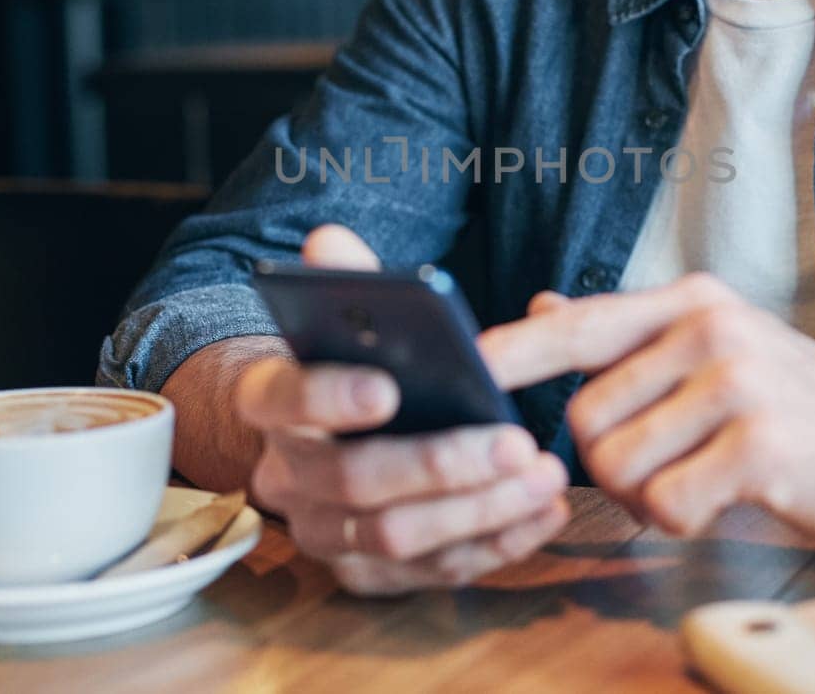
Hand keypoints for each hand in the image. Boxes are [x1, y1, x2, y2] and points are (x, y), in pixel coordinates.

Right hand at [234, 226, 570, 595]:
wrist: (328, 438)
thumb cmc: (353, 366)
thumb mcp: (346, 319)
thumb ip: (344, 279)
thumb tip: (329, 240)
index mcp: (271, 402)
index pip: (283, 399)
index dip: (331, 395)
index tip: (389, 386)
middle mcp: (286, 478)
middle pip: (355, 481)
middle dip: (441, 464)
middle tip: (516, 441)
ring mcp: (324, 534)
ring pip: (396, 536)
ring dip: (479, 508)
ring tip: (543, 475)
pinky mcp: (366, 575)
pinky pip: (431, 573)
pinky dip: (494, 545)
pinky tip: (542, 512)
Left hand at [481, 273, 814, 538]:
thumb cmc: (797, 403)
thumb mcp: (716, 348)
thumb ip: (627, 335)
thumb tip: (541, 306)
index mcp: (688, 303)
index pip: (577, 324)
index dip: (512, 350)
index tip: (464, 368)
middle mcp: (707, 328)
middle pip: (584, 418)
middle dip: (609, 462)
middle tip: (668, 466)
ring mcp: (736, 381)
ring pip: (617, 466)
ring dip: (646, 496)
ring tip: (701, 479)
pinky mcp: (760, 443)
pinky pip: (666, 503)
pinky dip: (683, 519)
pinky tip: (726, 500)